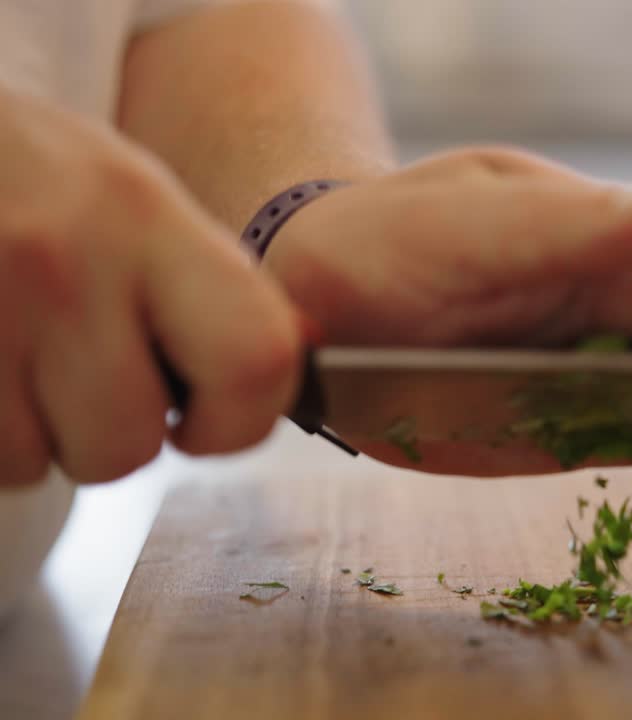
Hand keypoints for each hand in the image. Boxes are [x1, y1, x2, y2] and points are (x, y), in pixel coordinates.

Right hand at [0, 88, 302, 485]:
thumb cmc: (29, 175)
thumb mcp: (134, 199)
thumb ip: (215, 281)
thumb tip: (307, 344)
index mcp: (146, 216)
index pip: (253, 359)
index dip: (242, 418)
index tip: (208, 416)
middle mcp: (66, 261)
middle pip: (129, 442)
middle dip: (119, 440)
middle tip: (95, 388)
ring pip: (42, 463)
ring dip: (41, 439)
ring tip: (24, 362)